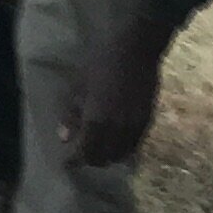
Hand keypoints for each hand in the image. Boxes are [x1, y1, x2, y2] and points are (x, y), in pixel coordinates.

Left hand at [65, 15, 172, 170]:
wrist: (136, 49)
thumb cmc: (100, 63)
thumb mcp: (78, 86)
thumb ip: (71, 115)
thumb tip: (64, 138)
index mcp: (96, 121)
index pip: (85, 153)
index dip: (74, 161)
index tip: (66, 162)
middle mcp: (117, 130)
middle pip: (104, 158)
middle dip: (91, 160)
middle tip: (82, 154)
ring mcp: (135, 126)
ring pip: (122, 154)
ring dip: (109, 156)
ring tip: (99, 148)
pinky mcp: (147, 119)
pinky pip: (135, 144)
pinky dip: (124, 148)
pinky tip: (116, 141)